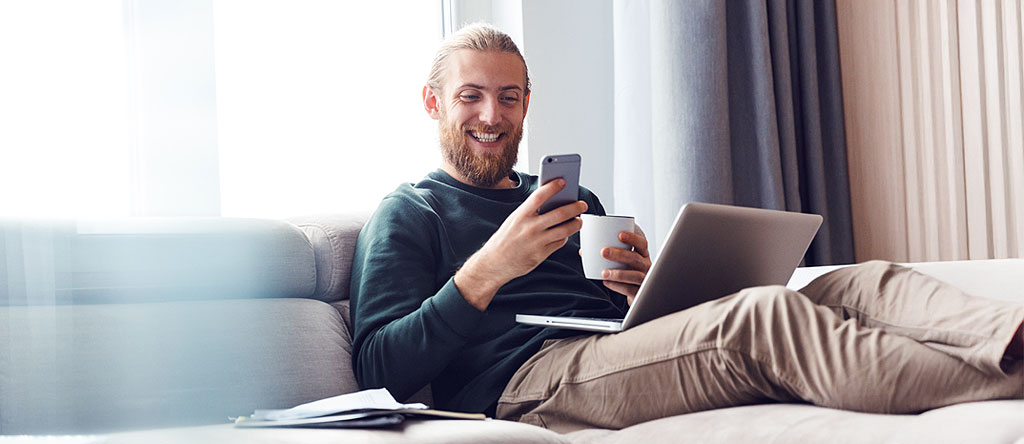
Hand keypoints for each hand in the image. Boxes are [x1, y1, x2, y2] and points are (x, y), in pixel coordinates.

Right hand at [455, 179, 587, 310]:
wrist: (494, 263)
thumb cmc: (505, 239)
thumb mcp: (514, 220)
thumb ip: (531, 212)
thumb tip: (552, 202)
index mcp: (521, 215)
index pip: (539, 196)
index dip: (552, 187)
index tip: (563, 181)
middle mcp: (530, 227)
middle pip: (559, 213)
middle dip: (575, 207)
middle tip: (582, 204)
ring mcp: (536, 242)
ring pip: (565, 230)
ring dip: (576, 224)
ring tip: (579, 220)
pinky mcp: (541, 255)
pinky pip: (559, 243)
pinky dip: (565, 237)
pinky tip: (565, 234)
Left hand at [595, 225, 650, 305]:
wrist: (635, 293)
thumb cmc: (627, 272)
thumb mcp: (623, 262)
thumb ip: (609, 254)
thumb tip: (583, 251)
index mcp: (642, 255)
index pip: (642, 244)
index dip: (632, 238)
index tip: (620, 235)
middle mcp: (646, 266)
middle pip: (635, 258)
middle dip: (620, 254)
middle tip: (603, 252)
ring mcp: (644, 280)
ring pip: (634, 275)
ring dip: (618, 273)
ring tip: (603, 272)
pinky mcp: (639, 293)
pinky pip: (629, 289)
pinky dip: (617, 286)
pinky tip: (606, 282)